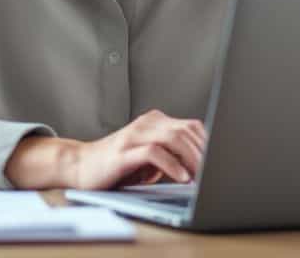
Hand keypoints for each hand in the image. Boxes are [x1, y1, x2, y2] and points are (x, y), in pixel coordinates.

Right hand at [73, 109, 206, 189]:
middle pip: (186, 130)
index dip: (208, 143)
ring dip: (192, 158)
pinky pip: (154, 152)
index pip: (191, 126)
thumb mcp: (149, 157)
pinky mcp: (123, 152)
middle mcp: (146, 124)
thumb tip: (201, 166)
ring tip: (202, 176)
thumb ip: (171, 155)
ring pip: (173, 138)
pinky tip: (182, 177)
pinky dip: (172, 165)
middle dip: (204, 153)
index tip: (220, 161)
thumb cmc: (116, 164)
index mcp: (154, 122)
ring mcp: (134, 136)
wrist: (80, 166)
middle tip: (215, 172)